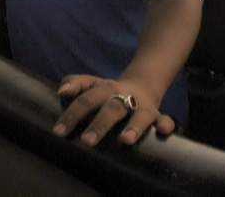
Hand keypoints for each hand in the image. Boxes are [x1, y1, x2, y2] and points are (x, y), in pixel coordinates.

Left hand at [53, 75, 174, 146]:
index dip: (72, 113)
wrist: (143, 83)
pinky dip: (165, 124)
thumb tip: (61, 92)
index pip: (86, 98)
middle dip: (100, 124)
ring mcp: (140, 106)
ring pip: (139, 115)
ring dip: (133, 126)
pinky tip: (164, 130)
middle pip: (111, 108)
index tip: (59, 131)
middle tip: (86, 142)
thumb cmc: (108, 91)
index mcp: (103, 89)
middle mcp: (122, 96)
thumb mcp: (91, 84)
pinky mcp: (156, 115)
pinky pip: (163, 119)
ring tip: (125, 140)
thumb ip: (75, 84)